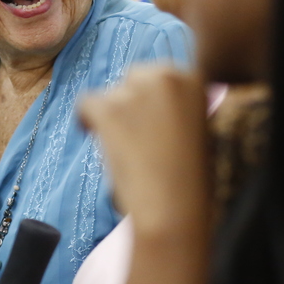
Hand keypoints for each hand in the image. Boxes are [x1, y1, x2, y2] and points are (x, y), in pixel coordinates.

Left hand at [79, 65, 212, 239]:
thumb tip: (152, 103)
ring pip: (111, 93)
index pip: (161, 75)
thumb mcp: (198, 131)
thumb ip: (178, 108)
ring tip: (125, 150)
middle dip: (131, 102)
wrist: (174, 208)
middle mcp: (166, 76)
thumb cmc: (189, 180)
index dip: (150, 100)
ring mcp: (137, 90)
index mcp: (193, 79)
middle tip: (133, 136)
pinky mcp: (109, 108)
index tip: (148, 122)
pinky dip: (86, 120)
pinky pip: (85, 103)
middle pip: (134, 77)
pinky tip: (95, 138)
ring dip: (112, 116)